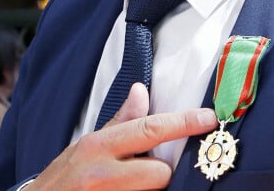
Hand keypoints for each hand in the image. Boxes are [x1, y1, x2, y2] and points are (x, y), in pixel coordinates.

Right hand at [28, 83, 217, 189]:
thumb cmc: (65, 177)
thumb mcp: (88, 144)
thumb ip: (120, 121)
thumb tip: (141, 91)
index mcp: (98, 146)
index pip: (150, 129)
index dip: (183, 123)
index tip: (209, 118)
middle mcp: (101, 174)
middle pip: (159, 173)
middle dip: (159, 175)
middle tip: (145, 175)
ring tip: (131, 186)